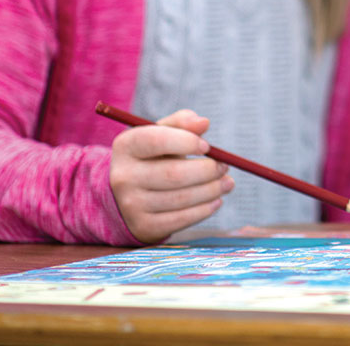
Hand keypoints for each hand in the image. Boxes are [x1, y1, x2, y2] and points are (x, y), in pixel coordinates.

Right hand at [109, 109, 232, 243]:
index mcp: (127, 146)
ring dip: (211, 190)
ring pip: (181, 198)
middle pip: (174, 173)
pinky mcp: (143, 226)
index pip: (157, 140)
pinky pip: (180, 219)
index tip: (207, 147)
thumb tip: (204, 122)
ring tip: (227, 183)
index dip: (187, 141)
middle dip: (207, 170)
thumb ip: (182, 123)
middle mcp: (123, 176)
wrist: (126, 196)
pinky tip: (216, 201)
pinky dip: (204, 210)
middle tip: (225, 167)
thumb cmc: (153, 157)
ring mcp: (130, 204)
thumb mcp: (161, 134)